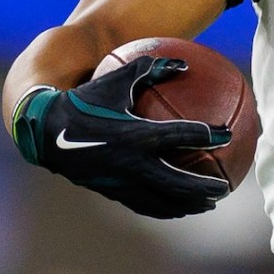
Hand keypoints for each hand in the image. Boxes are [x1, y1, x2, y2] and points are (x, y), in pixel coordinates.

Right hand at [14, 55, 233, 219]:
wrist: (45, 129)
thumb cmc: (84, 97)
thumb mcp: (116, 78)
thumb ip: (150, 68)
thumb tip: (183, 64)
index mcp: (135, 133)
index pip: (180, 134)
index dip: (207, 134)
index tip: (228, 134)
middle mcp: (130, 161)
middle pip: (176, 181)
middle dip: (202, 186)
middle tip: (224, 187)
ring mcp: (120, 180)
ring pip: (161, 200)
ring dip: (186, 204)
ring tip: (207, 205)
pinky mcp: (111, 190)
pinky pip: (143, 204)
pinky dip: (163, 208)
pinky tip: (176, 209)